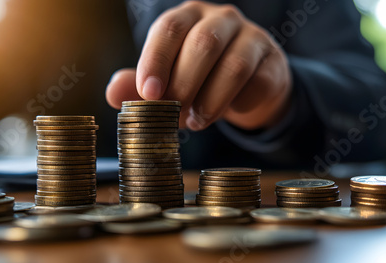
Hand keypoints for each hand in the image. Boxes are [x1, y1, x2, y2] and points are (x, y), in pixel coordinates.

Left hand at [106, 1, 291, 130]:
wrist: (247, 85)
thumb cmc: (199, 78)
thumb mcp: (166, 81)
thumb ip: (138, 86)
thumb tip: (112, 94)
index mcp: (188, 17)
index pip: (169, 29)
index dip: (156, 60)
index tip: (148, 94)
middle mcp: (221, 19)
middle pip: (203, 44)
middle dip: (184, 84)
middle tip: (173, 114)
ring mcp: (252, 37)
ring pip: (234, 65)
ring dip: (211, 100)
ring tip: (196, 122)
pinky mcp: (273, 62)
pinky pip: (258, 83)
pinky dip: (239, 103)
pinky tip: (228, 112)